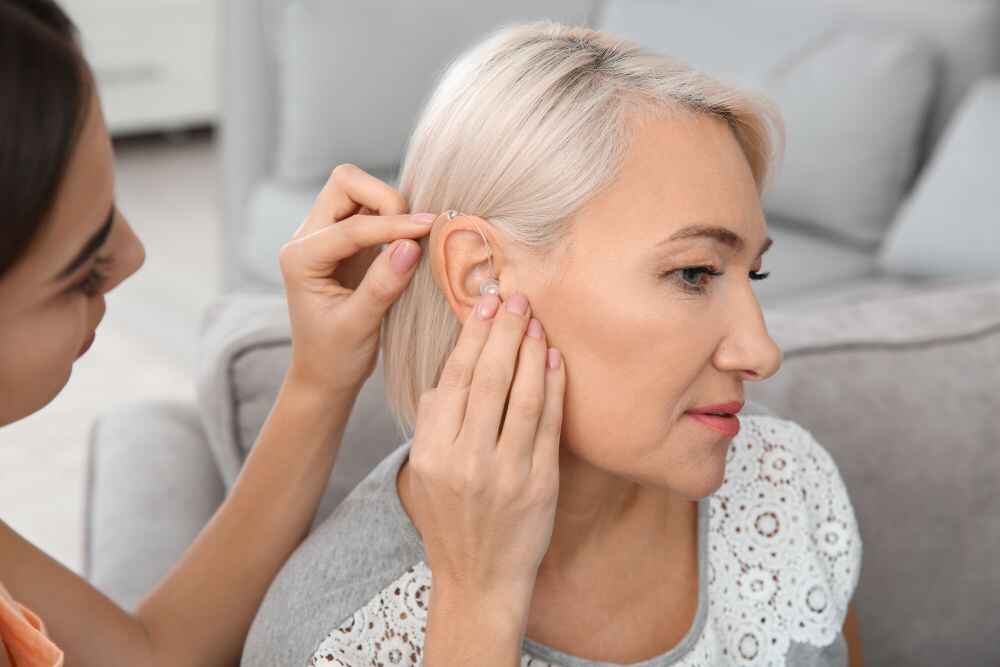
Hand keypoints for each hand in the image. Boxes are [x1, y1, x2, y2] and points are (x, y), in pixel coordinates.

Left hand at [279, 163, 434, 395]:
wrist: (324, 374)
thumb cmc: (334, 356)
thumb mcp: (359, 326)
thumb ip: (382, 285)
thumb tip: (411, 246)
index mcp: (300, 258)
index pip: (351, 226)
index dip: (393, 226)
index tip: (429, 230)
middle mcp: (308, 238)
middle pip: (345, 183)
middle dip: (383, 198)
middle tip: (413, 232)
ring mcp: (327, 236)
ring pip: (358, 191)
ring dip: (390, 207)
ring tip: (413, 238)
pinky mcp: (348, 242)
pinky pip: (371, 211)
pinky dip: (394, 218)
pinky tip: (410, 241)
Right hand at [405, 292, 565, 600]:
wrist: (479, 580)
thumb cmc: (449, 522)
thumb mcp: (421, 474)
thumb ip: (432, 423)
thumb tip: (451, 374)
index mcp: (430, 453)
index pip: (453, 381)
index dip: (472, 338)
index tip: (485, 306)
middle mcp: (465, 461)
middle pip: (488, 380)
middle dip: (504, 333)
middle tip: (516, 298)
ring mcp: (506, 474)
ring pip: (523, 397)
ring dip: (532, 352)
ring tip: (537, 320)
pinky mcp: (540, 485)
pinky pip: (550, 425)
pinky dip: (555, 388)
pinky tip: (555, 359)